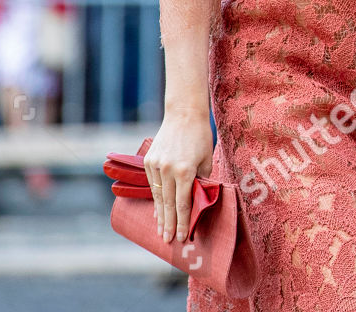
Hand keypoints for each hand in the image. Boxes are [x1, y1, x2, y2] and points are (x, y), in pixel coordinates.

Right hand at [143, 110, 212, 244]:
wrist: (183, 114)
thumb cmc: (201, 136)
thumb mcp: (207, 159)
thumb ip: (202, 180)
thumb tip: (199, 199)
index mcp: (184, 171)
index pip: (183, 204)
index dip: (183, 222)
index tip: (183, 237)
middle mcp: (167, 170)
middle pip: (168, 204)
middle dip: (169, 224)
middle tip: (168, 241)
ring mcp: (155, 166)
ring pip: (158, 196)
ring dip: (160, 215)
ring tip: (161, 231)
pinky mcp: (148, 162)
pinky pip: (153, 185)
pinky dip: (156, 198)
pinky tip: (158, 210)